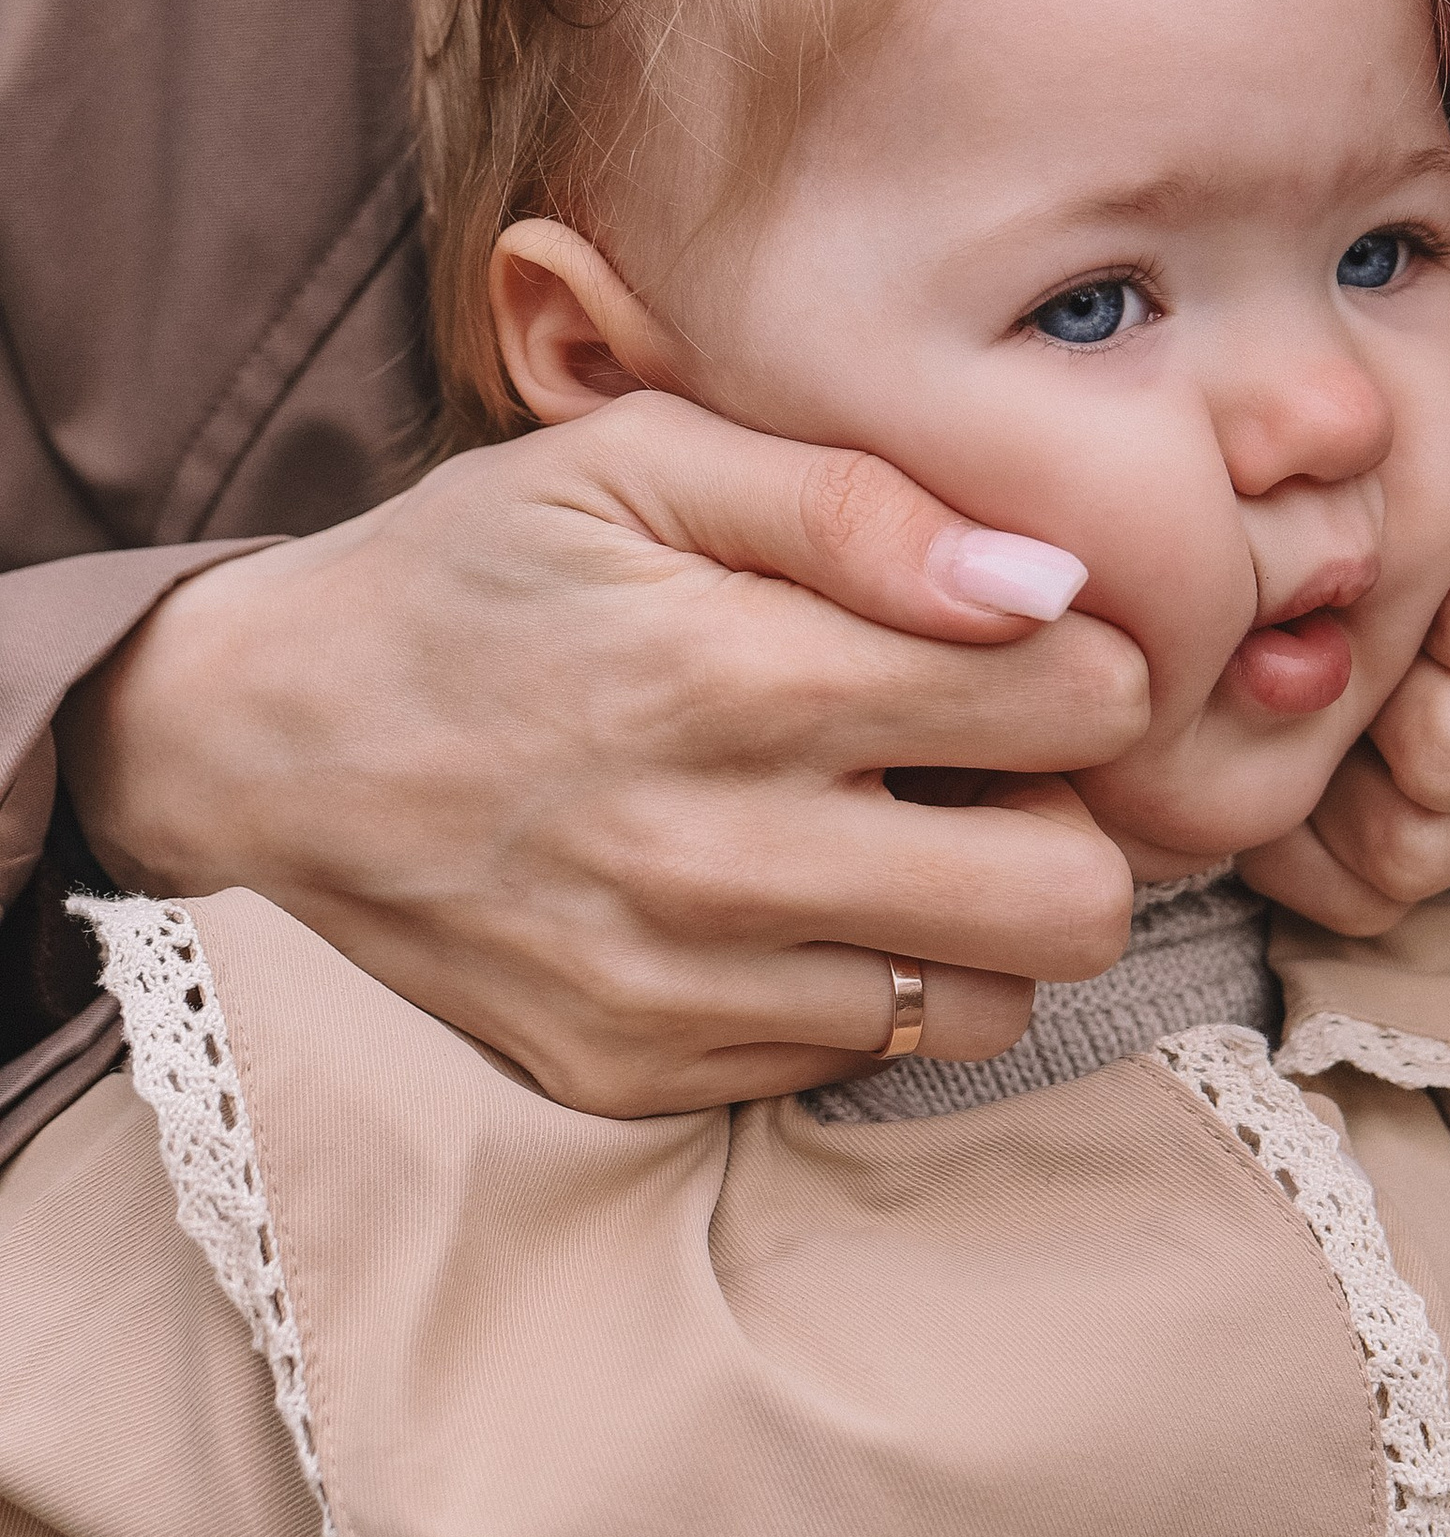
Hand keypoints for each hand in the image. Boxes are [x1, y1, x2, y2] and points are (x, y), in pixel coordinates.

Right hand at [58, 395, 1147, 1115]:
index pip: (1078, 700)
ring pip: (991, 1009)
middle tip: (999, 763)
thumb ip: (856, 504)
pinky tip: (789, 897)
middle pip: (1075, 900)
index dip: (1095, 662)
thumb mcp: (641, 462)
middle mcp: (720, 857)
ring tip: (895, 834)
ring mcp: (681, 989)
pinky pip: (859, 1059)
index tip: (1038, 647)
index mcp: (740, 676)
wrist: (267, 740)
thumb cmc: (480, 572)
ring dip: (982, 924)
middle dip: (1079, 821)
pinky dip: (862, 982)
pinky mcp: (643, 1073)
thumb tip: (1043, 585)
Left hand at [1240, 301, 1449, 936]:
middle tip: (1325, 642)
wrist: (1397, 611)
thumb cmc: (1418, 500)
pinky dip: (1313, 835)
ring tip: (1318, 696)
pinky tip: (1310, 764)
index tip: (1379, 560)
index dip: (1411, 598)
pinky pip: (1377, 880)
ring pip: (1417, 820)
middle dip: (1368, 691)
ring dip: (1338, 764)